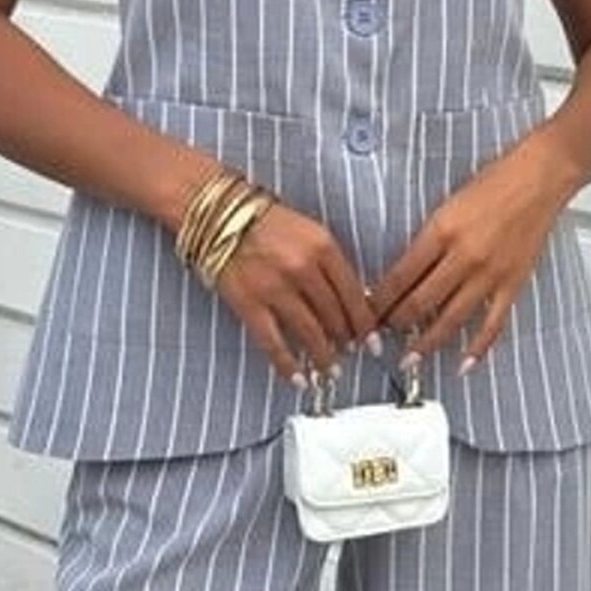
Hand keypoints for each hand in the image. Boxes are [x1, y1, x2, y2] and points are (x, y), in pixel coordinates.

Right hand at [212, 200, 380, 385]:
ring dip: (323, 357)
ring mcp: (275, 288)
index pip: (354, 295)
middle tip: (350, 353)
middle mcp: (303, 268)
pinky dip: (288, 365)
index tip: (372, 340)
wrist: (218, 212)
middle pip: (335, 317)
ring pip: (310, 334)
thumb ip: (331, 263)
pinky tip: (298, 378)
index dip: (365, 324)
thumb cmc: (265, 220)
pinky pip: (274, 343)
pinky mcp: (249, 303)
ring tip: (329, 370)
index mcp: (323, 246)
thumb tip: (352, 303)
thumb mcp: (310, 231)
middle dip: (346, 341)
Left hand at [366, 138, 572, 373]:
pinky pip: (492, 324)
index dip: (379, 301)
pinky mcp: (513, 283)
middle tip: (382, 338)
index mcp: (440, 232)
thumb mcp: (446, 206)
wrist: (539, 176)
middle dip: (395, 325)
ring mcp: (489, 274)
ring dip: (426, 344)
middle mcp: (463, 256)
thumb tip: (404, 274)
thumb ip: (427, 241)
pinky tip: (463, 364)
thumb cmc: (494, 182)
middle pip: (418, 303)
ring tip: (410, 360)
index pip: (398, 277)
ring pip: (450, 320)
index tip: (369, 313)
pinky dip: (477, 348)